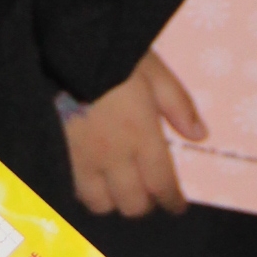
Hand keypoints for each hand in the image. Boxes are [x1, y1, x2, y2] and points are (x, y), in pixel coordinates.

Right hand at [63, 52, 205, 218]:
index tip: (176, 205)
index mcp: (141, 137)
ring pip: (100, 204)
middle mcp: (113, 157)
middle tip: (147, 193)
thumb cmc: (110, 57)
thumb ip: (178, 104)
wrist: (59, 52)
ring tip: (115, 187)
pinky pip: (73, 190)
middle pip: (132, 204)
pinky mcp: (57, 157)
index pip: (161, 184)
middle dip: (144, 203)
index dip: (172, 200)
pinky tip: (88, 177)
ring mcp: (81, 161)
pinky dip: (86, 191)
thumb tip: (199, 135)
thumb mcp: (153, 71)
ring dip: (113, 201)